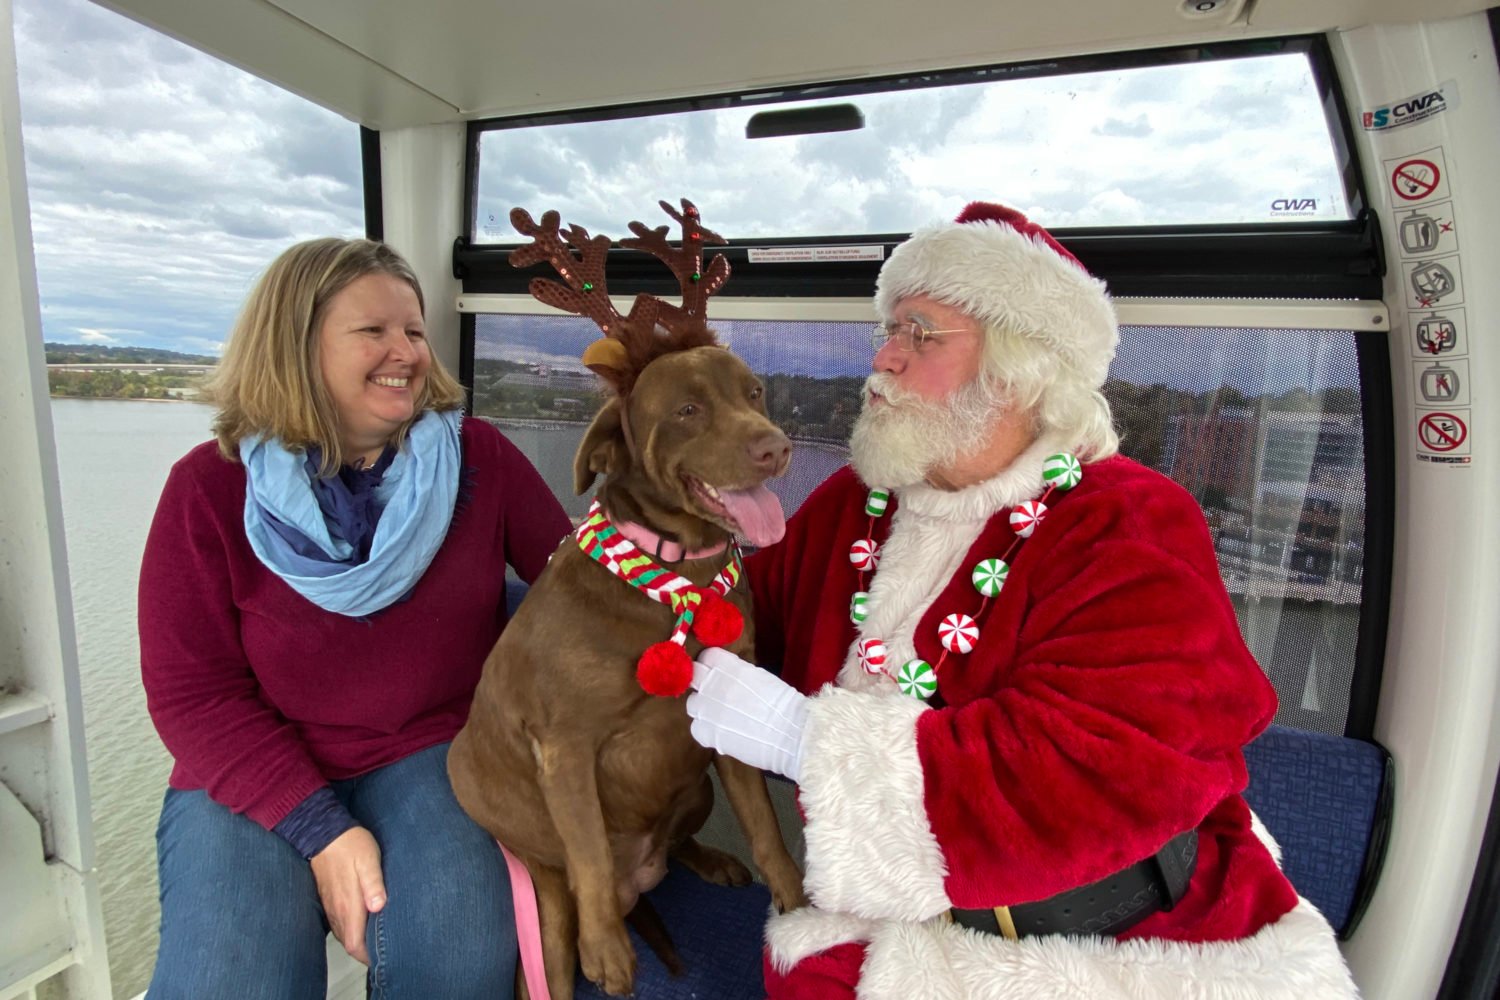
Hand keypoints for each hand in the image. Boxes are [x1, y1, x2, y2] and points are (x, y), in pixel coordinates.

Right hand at [310, 826, 385, 964]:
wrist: (323, 832)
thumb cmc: (350, 844)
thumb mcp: (369, 860)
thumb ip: (374, 884)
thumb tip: (378, 907)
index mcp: (348, 904)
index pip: (354, 944)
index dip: (367, 956)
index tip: (381, 957)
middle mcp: (337, 910)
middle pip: (349, 943)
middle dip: (364, 951)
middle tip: (383, 950)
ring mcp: (330, 905)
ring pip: (343, 933)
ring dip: (357, 940)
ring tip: (375, 939)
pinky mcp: (328, 898)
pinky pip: (338, 922)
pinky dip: (350, 928)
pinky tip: (362, 921)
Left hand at [686, 647, 808, 781]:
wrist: (790, 733)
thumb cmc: (783, 703)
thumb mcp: (759, 677)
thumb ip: (737, 674)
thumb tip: (728, 678)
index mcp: (728, 666)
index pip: (707, 657)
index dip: (712, 665)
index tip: (717, 672)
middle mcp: (712, 684)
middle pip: (694, 676)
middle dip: (703, 683)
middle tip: (715, 694)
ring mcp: (706, 709)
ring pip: (692, 704)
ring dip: (704, 708)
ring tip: (720, 717)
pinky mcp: (706, 733)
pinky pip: (697, 728)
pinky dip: (706, 731)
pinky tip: (721, 733)